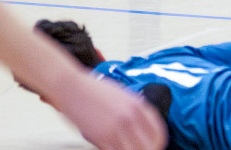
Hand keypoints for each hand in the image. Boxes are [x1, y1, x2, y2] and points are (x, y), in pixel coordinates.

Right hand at [50, 73, 166, 149]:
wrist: (71, 86)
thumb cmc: (94, 90)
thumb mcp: (123, 96)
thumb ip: (135, 110)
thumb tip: (144, 127)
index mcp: (138, 106)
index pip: (158, 131)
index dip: (158, 143)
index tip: (155, 146)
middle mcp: (130, 117)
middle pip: (151, 145)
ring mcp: (116, 128)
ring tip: (126, 149)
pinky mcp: (101, 137)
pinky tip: (112, 149)